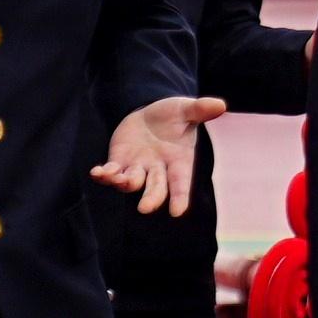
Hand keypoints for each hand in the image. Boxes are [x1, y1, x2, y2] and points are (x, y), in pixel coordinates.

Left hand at [94, 95, 226, 215]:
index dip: (179, 197)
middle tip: (144, 208)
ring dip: (124, 182)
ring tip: (118, 179)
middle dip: (150, 199)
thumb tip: (220, 105)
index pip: (180, 183)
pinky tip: (97, 173)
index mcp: (178, 161)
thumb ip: (199, 110)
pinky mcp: (119, 162)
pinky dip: (104, 174)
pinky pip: (111, 172)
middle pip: (155, 189)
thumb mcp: (185, 109)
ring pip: (131, 182)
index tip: (178, 212)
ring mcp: (138, 168)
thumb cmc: (172, 116)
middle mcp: (158, 170)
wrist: (148, 115)